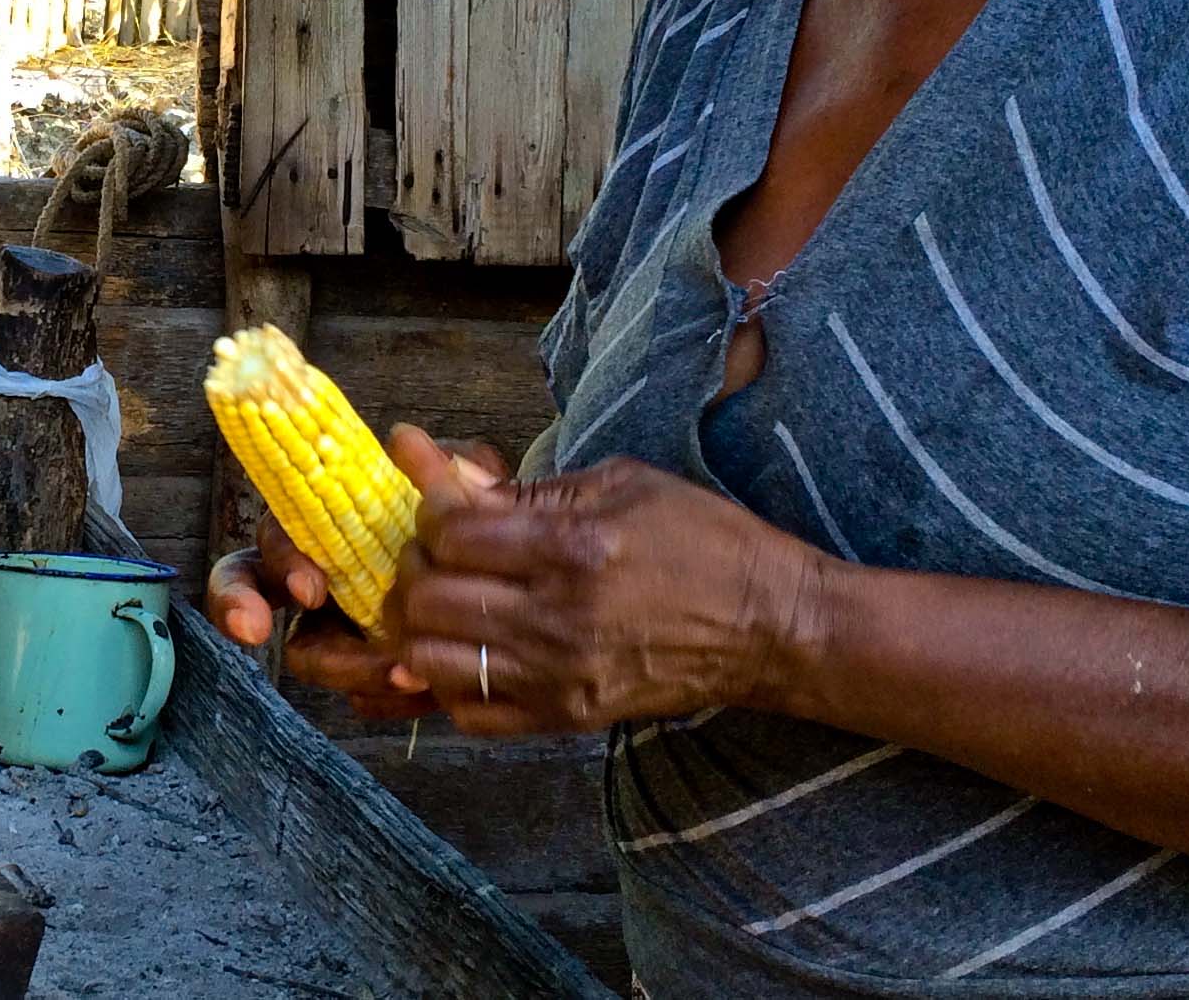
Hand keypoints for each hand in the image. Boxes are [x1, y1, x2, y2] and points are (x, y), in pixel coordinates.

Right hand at [203, 433, 508, 722]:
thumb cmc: (473, 524)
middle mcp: (315, 576)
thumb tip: (404, 440)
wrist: (511, 584)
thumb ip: (444, 468)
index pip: (270, 535)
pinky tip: (420, 690)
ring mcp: (337, 630)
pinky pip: (356, 696)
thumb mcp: (469, 490)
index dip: (278, 562)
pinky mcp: (369, 674)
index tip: (312, 589)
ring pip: (306, 656)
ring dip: (348, 669)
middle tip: (291, 637)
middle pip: (254, 596)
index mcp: (324, 525)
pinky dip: (382, 697)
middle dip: (253, 615)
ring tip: (405, 674)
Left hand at [388, 433, 826, 735]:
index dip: (433, 514)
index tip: (450, 510)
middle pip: (429, 597)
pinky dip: (451, 684)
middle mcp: (558, 617)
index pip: (450, 532)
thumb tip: (440, 470)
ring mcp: (559, 676)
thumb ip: (526, 487)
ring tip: (449, 604)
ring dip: (424, 627)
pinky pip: (471, 714)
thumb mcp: (620, 484)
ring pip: (433, 659)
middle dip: (418, 568)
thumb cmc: (701, 539)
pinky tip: (470, 652)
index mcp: (573, 546)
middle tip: (441, 556)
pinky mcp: (567, 718)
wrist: (770, 626)